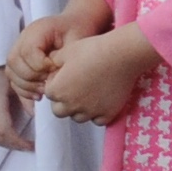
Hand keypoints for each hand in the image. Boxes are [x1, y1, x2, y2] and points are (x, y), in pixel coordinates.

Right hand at [0, 65, 33, 151]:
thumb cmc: (0, 67)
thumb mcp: (16, 80)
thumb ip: (25, 97)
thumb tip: (35, 114)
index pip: (4, 132)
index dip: (18, 142)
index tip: (33, 145)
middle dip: (14, 145)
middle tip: (31, 147)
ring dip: (6, 143)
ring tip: (22, 143)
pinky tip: (10, 135)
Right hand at [7, 0, 107, 103]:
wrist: (76, 24)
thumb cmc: (79, 31)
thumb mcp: (77, 41)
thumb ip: (64, 58)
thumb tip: (52, 79)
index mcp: (37, 30)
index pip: (28, 51)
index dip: (40, 66)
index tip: (56, 71)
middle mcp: (23, 38)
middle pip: (14, 62)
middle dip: (31, 78)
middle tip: (48, 85)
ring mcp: (18, 48)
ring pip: (10, 71)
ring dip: (25, 86)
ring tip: (43, 92)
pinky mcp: (19, 60)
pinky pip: (13, 77)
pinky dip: (23, 89)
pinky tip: (38, 96)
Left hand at [43, 25, 157, 124]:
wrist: (122, 54)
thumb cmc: (93, 49)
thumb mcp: (67, 50)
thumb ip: (54, 61)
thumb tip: (51, 65)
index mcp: (57, 90)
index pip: (49, 93)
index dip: (56, 83)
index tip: (66, 75)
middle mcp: (71, 105)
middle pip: (59, 111)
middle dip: (64, 101)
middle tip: (76, 87)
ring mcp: (90, 111)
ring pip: (78, 117)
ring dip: (79, 109)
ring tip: (89, 94)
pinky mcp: (108, 113)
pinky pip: (97, 120)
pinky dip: (98, 114)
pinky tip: (102, 101)